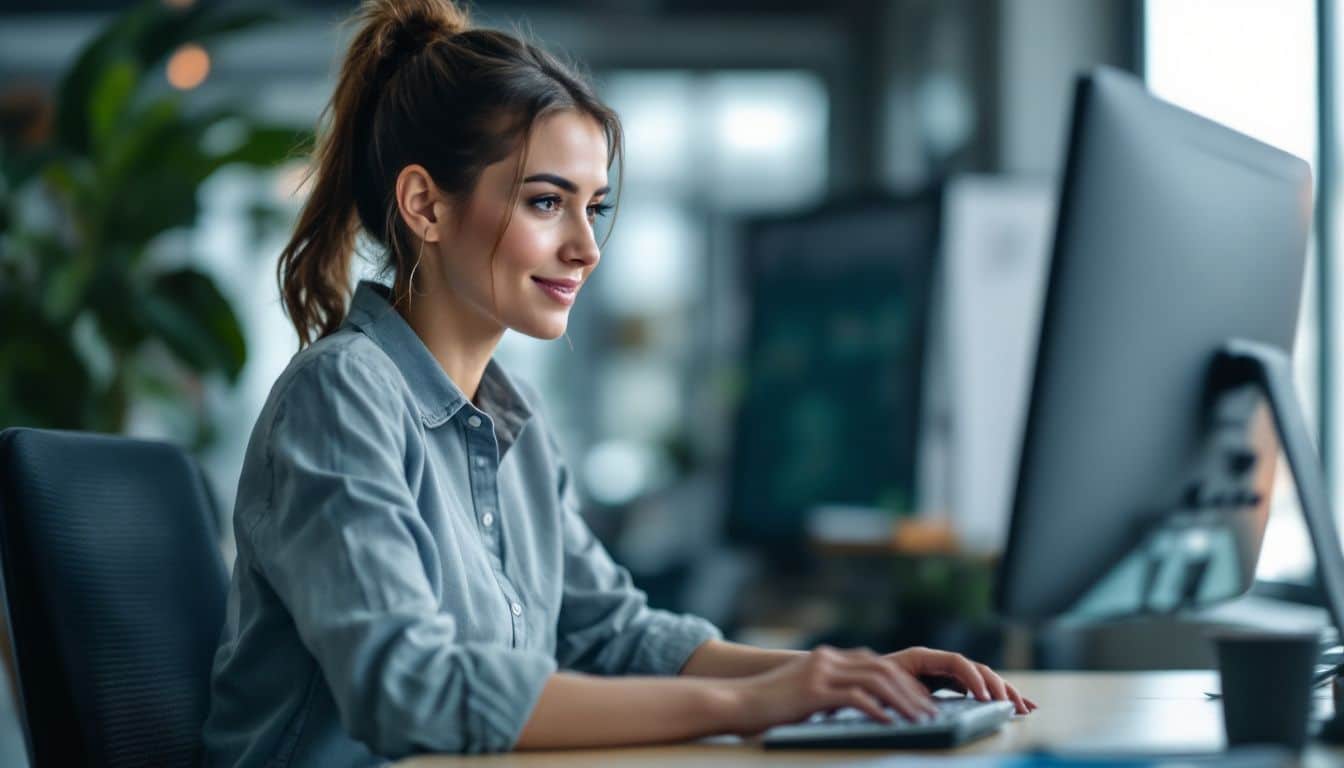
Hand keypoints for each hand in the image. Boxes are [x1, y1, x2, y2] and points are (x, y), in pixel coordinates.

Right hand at [722, 645, 939, 737]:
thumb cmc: (768, 705)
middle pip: (882, 669)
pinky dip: (877, 710)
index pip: (876, 664)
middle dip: (911, 692)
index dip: (903, 682)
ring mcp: (820, 672)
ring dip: (903, 702)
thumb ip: (829, 693)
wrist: (735, 701)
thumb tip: (860, 707)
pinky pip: (854, 697)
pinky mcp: (813, 690)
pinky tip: (890, 724)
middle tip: (932, 712)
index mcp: (827, 658)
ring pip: (875, 681)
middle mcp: (827, 659)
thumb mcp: (803, 692)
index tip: (922, 702)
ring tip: (921, 721)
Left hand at [884, 646, 1037, 714]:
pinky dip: (996, 697)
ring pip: (982, 679)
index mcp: (922, 656)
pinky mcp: (948, 686)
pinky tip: (1015, 706)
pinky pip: (977, 689)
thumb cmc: (869, 682)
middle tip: (1013, 706)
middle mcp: (938, 662)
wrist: (859, 682)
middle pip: (976, 669)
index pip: (956, 661)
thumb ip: (908, 689)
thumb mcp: (885, 684)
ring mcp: (945, 674)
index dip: (972, 678)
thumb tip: (929, 703)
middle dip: (998, 686)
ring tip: (1025, 707)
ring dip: (1005, 692)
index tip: (983, 697)